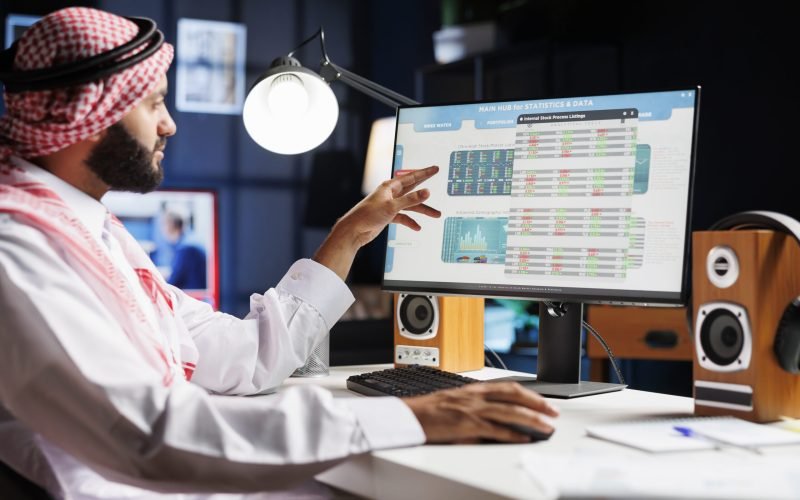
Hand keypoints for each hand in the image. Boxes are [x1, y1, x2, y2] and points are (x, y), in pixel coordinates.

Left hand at [313, 166, 440, 279]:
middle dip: (425, 187)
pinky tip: (417, 227)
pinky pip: (403, 217)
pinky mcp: (388, 216)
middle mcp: (391, 194)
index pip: (411, 177)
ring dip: (422, 210)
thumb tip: (426, 192)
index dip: (424, 173)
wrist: (354, 231)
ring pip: (410, 206)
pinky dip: (410, 221)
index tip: (434, 169)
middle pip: (412, 189)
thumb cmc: (367, 215)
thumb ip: (410, 199)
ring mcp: (390, 205)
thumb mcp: (392, 206)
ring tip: (435, 214)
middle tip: (436, 178)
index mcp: (390, 187)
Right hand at [403, 382, 558, 443]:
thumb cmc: (431, 410)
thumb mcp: (458, 402)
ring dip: (531, 420)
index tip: (544, 402)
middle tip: (553, 413)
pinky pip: (495, 429)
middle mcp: (477, 396)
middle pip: (515, 396)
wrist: (410, 415)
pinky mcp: (467, 425)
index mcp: (475, 389)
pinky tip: (523, 438)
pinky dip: (512, 434)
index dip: (530, 394)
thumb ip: (478, 407)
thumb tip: (496, 419)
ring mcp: (473, 410)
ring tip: (546, 427)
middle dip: (538, 404)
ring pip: (510, 412)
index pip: (510, 387)